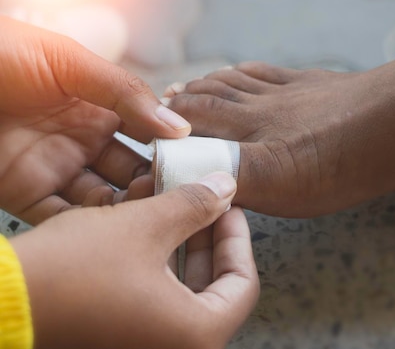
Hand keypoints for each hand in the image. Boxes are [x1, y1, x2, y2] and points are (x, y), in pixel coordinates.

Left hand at [0, 16, 190, 223]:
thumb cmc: (2, 53)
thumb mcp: (70, 62)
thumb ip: (125, 94)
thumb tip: (180, 126)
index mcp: (100, 106)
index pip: (148, 134)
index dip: (172, 149)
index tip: (199, 166)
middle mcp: (84, 140)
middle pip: (131, 172)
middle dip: (155, 186)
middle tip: (179, 200)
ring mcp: (56, 168)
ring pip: (103, 200)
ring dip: (127, 211)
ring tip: (151, 218)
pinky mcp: (25, 193)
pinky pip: (62, 217)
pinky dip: (86, 229)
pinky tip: (111, 233)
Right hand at [10, 171, 258, 348]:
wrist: (0, 301)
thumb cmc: (72, 271)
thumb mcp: (144, 226)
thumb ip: (195, 205)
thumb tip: (226, 188)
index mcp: (195, 335)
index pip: (243, 284)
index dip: (239, 238)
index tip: (230, 208)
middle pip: (217, 290)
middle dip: (211, 240)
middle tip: (206, 204)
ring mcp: (147, 346)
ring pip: (186, 294)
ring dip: (185, 250)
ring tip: (178, 209)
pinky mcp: (122, 338)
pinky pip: (158, 304)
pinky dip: (161, 269)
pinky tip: (151, 232)